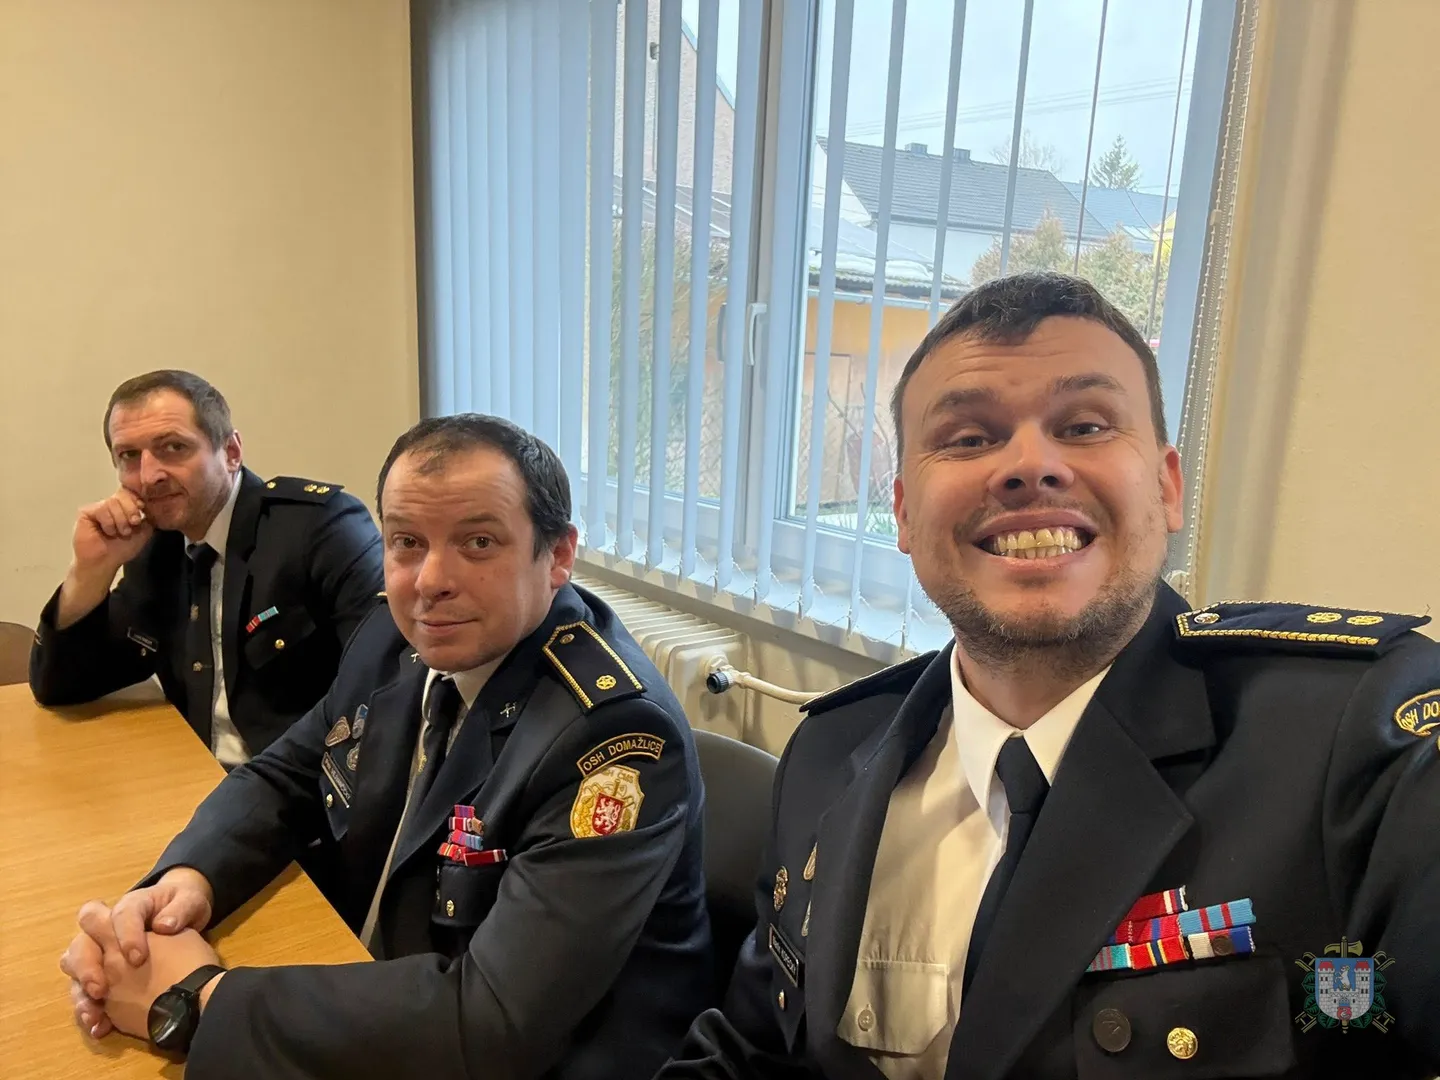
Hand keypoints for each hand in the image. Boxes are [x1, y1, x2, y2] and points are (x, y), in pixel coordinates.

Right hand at [59, 869, 213, 1035]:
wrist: (183, 927)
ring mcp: (103, 958)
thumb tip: (165, 924)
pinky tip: (101, 1027)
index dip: (127, 934)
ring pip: (77, 975)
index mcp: (131, 908)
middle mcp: (108, 932)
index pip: (121, 915)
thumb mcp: (191, 902)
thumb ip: (182, 909)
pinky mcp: (107, 981)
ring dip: (82, 996)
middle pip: (81, 945)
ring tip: (94, 1016)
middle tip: (101, 989)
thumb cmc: (184, 907)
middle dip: (87, 967)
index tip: (139, 958)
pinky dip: (92, 1012)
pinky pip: (88, 997)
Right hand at [71, 488, 152, 571]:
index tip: (143, 508)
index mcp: (125, 507)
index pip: (133, 492)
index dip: (138, 499)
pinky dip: (109, 523)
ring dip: (121, 520)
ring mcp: (99, 507)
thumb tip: (152, 503)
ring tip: (120, 532)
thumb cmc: (122, 549)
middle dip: (131, 510)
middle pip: (124, 494)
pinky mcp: (86, 512)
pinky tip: (107, 532)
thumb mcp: (144, 531)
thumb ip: (149, 516)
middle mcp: (112, 504)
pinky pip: (102, 509)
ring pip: (113, 502)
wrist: (105, 562)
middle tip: (134, 524)